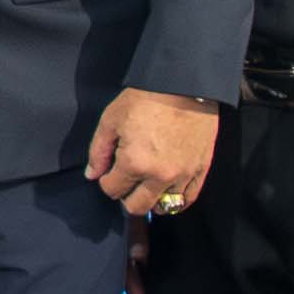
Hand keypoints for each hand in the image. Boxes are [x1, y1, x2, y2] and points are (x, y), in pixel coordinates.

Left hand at [87, 87, 220, 222]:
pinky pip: (187, 199)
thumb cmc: (146, 99)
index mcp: (134, 163)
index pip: (112, 190)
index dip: (107, 181)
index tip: (111, 171)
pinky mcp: (200, 170)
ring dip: (151, 200)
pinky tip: (168, 193)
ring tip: (147, 186)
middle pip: (136, 206)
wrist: (185, 85)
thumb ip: (98, 151)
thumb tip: (92, 175)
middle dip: (126, 196)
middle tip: (127, 182)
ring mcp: (182, 175)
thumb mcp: (111, 120)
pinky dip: (176, 201)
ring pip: (163, 207)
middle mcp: (159, 175)